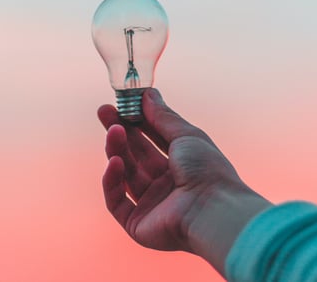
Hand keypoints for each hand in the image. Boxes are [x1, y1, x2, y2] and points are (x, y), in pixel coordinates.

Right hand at [98, 88, 270, 274]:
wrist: (213, 210)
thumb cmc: (207, 170)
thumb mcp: (186, 135)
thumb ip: (163, 116)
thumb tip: (148, 93)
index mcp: (181, 164)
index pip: (152, 139)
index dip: (136, 121)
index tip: (121, 103)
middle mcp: (166, 184)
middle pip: (135, 154)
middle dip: (119, 131)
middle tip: (104, 111)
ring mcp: (151, 204)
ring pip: (125, 174)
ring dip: (117, 150)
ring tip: (113, 131)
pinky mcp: (137, 223)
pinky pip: (117, 201)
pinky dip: (112, 181)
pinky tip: (114, 162)